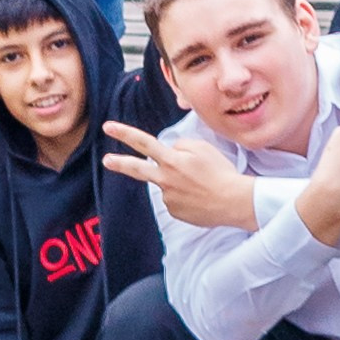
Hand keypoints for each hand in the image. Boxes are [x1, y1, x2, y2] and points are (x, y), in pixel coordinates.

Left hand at [102, 118, 260, 231]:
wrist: (233, 202)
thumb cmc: (220, 172)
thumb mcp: (202, 148)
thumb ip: (180, 146)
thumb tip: (170, 153)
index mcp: (172, 160)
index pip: (144, 142)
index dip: (125, 133)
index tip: (108, 127)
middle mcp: (165, 179)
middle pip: (138, 169)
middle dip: (120, 163)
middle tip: (106, 160)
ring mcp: (168, 198)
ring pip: (167, 184)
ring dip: (179, 182)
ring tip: (202, 185)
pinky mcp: (175, 212)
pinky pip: (176, 199)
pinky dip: (185, 196)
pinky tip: (200, 197)